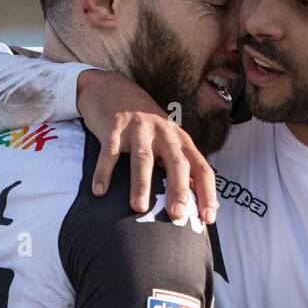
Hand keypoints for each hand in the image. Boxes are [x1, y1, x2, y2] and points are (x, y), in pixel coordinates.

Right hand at [76, 70, 217, 223]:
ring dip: (141, 184)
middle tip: (177, 214)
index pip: (201, 168)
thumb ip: (186, 170)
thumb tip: (208, 206)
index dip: (207, 192)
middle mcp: (164, 133)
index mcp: (181, 141)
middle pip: (176, 163)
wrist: (113, 89)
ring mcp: (138, 128)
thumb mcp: (169, 142)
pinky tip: (99, 192)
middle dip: (178, 189)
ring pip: (143, 158)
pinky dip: (104, 172)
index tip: (208, 218)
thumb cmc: (146, 127)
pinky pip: (110, 153)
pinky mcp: (114, 127)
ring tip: (139, 208)